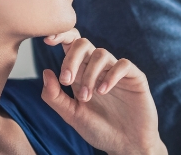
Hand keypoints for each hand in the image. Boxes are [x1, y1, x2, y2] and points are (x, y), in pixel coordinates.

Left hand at [40, 29, 166, 154]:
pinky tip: (103, 91)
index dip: (61, 36)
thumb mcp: (72, 116)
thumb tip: (46, 72)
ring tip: (87, 96)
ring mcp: (117, 72)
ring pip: (101, 53)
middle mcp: (98, 69)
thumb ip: (55, 97)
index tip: (47, 41)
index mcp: (81, 74)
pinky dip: (110, 75)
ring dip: (89, 74)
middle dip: (71, 59)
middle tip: (66, 81)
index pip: (71, 45)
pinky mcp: (134, 77)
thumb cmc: (100, 130)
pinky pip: (122, 64)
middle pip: (84, 44)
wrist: (126, 146)